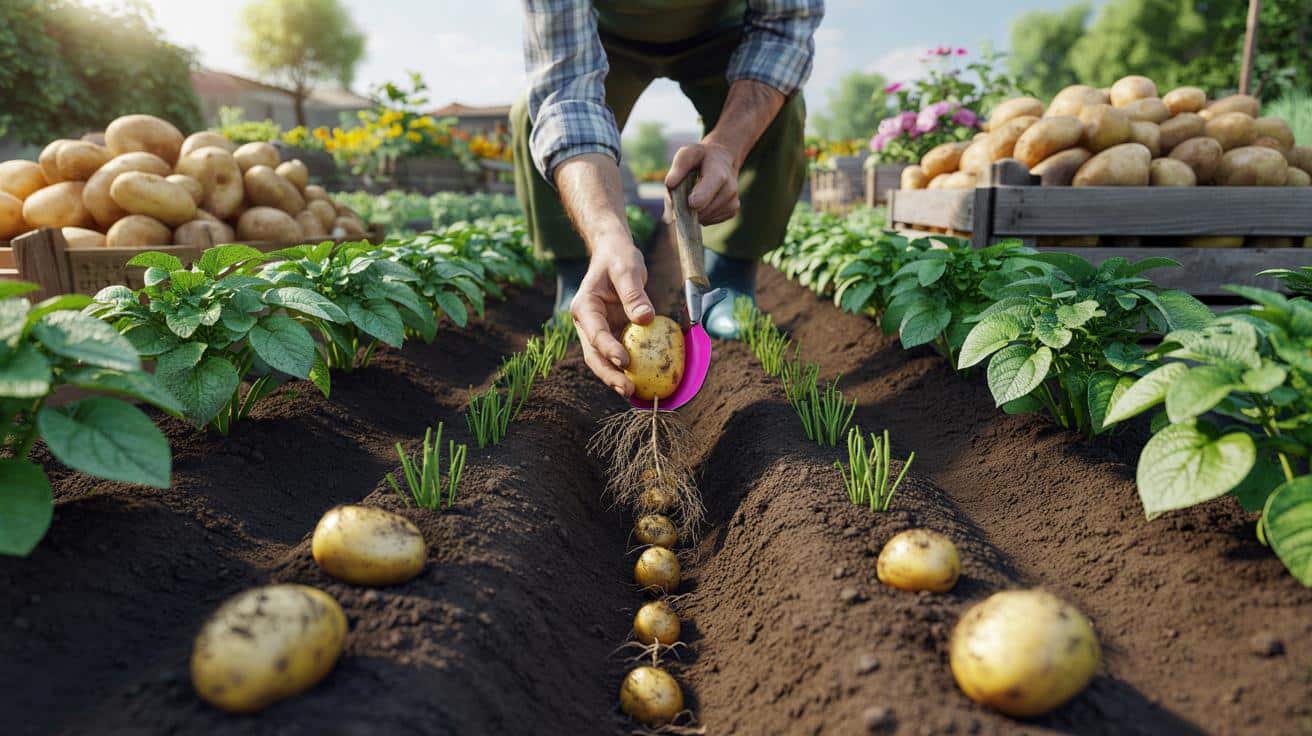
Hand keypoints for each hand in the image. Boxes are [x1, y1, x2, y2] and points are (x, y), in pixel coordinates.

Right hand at [570, 241, 653, 396]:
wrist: (614, 254)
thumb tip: (646, 319)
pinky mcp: (612, 334)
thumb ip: (634, 294)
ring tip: (633, 392)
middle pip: (594, 355)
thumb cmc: (618, 258)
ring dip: (616, 377)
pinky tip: (642, 380)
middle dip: (609, 374)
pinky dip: (627, 368)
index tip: (624, 361)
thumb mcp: (627, 269)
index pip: (595, 332)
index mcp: (585, 307)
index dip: (608, 349)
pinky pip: (618, 354)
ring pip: (603, 360)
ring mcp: (598, 331)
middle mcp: (587, 323)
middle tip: (627, 389)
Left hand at [663, 141, 740, 225]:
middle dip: (688, 207)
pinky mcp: (732, 211)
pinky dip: (702, 215)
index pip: (705, 195)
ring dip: (694, 212)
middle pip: (702, 211)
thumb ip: (678, 168)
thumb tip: (670, 185)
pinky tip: (702, 202)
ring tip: (694, 196)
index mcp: (718, 173)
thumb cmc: (701, 157)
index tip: (688, 202)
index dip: (693, 202)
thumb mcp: (688, 153)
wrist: (722, 160)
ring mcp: (732, 201)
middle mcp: (729, 189)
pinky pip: (710, 221)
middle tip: (684, 195)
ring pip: (705, 218)